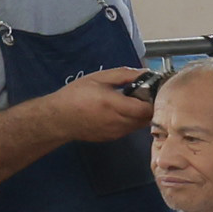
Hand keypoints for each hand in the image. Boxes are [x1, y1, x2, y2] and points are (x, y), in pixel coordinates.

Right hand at [42, 63, 157, 143]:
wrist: (59, 118)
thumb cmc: (76, 95)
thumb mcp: (98, 78)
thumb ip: (123, 75)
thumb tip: (145, 73)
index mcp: (114, 105)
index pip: (147, 108)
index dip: (153, 99)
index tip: (151, 90)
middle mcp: (118, 122)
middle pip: (147, 118)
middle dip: (149, 106)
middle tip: (143, 95)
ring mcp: (117, 132)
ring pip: (140, 125)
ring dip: (141, 114)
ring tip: (131, 102)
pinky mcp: (113, 138)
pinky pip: (130, 129)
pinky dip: (132, 120)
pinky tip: (122, 111)